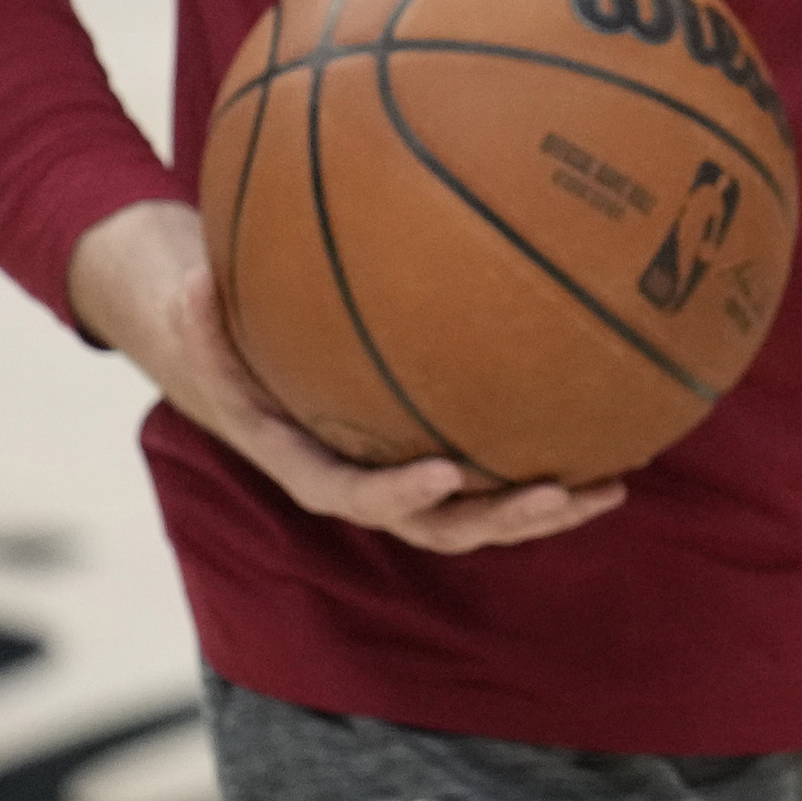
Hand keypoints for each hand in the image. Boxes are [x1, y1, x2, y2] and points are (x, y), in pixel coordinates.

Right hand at [68, 199, 620, 552]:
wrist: (213, 329)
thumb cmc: (205, 317)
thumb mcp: (189, 309)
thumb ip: (196, 309)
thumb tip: (198, 279)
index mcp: (295, 457)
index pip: (345, 494)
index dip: (392, 496)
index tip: (443, 476)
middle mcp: (353, 472)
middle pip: (432, 521)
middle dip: (496, 518)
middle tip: (558, 494)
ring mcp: (393, 465)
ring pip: (475, 506)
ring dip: (541, 507)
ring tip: (612, 485)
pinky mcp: (424, 444)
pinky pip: (490, 462)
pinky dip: (544, 459)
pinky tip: (613, 432)